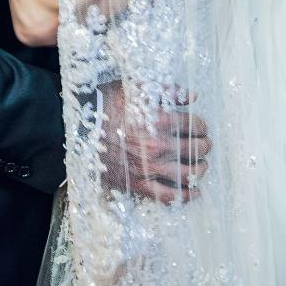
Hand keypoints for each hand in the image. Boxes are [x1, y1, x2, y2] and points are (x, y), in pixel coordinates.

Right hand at [99, 81, 211, 205]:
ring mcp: (149, 167)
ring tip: (201, 165)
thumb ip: (167, 91)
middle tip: (205, 145)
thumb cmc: (107, 105)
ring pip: (188, 174)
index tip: (201, 127)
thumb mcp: (136, 89)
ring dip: (200, 169)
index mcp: (159, 120)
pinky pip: (169, 196)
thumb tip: (192, 96)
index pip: (194, 126)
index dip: (202, 126)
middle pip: (195, 150)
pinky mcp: (139, 184)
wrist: (81, 128)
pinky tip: (194, 192)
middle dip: (205, 146)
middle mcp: (158, 146)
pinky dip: (185, 196)